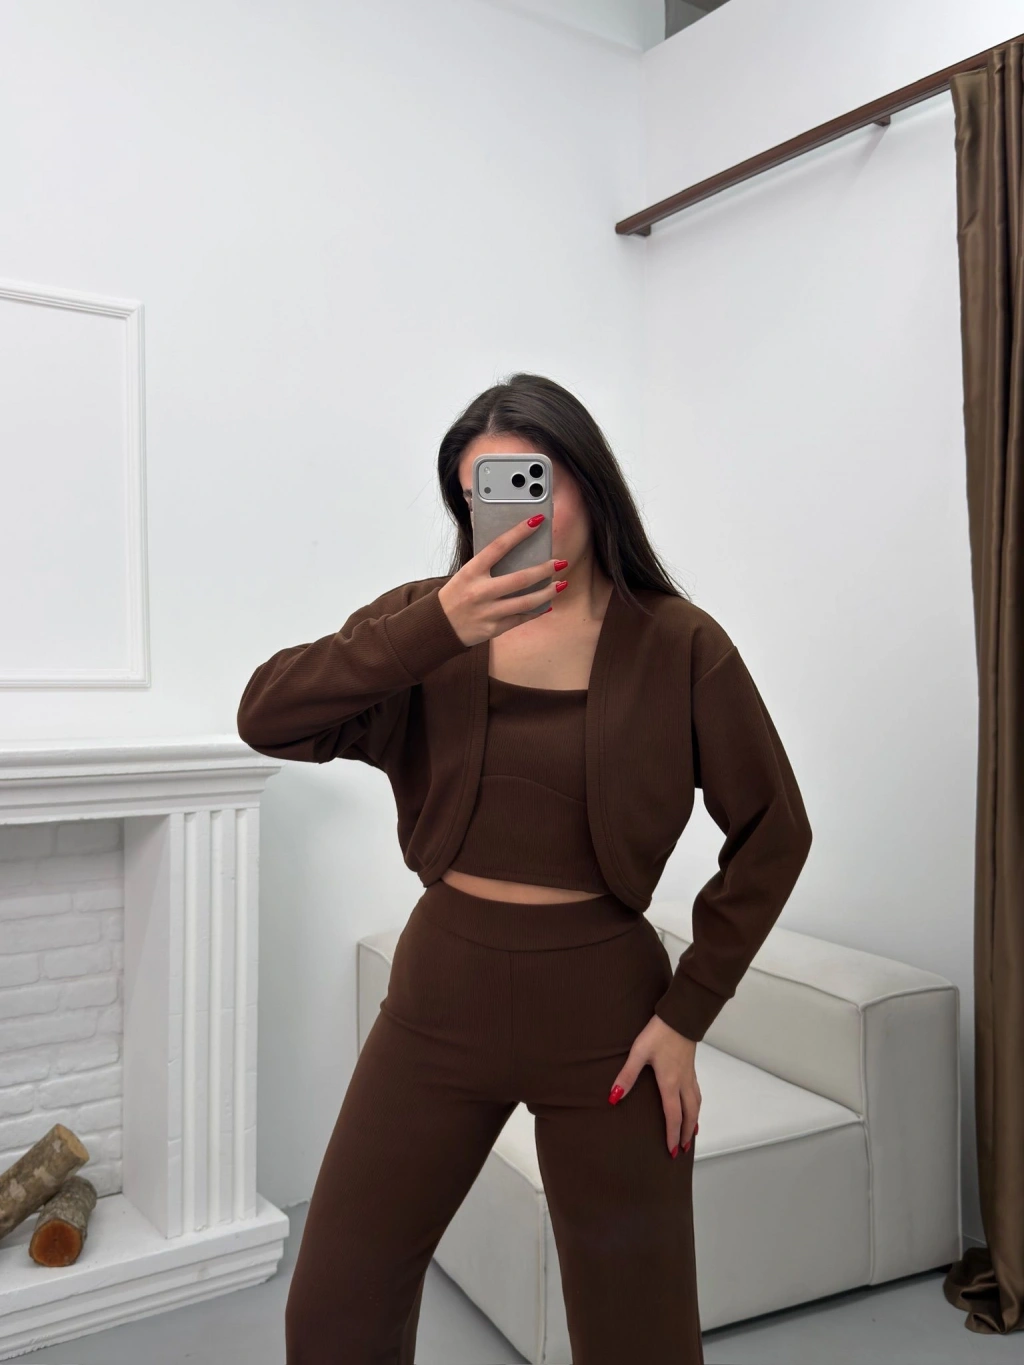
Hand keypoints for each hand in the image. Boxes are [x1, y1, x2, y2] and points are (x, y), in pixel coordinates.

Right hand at [437, 514, 566, 646]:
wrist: (439, 626)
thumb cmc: (456, 595)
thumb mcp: (466, 573)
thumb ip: (487, 564)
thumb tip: (516, 549)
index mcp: (472, 571)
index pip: (499, 546)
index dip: (519, 532)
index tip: (537, 521)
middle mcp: (480, 591)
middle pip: (520, 579)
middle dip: (544, 569)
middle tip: (559, 562)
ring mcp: (488, 611)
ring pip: (526, 602)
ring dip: (547, 592)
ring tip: (561, 584)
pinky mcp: (494, 628)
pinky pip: (521, 618)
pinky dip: (536, 611)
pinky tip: (547, 604)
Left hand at [608, 1015, 700, 1157]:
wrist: (681, 1016)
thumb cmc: (659, 1033)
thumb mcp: (639, 1053)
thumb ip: (627, 1075)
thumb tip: (614, 1097)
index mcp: (670, 1083)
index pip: (673, 1116)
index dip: (673, 1134)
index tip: (672, 1150)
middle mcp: (683, 1082)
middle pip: (689, 1114)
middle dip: (686, 1133)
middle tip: (683, 1149)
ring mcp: (689, 1074)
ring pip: (696, 1104)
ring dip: (694, 1121)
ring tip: (693, 1132)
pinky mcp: (691, 1065)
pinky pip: (697, 1092)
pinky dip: (696, 1105)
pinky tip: (693, 1104)